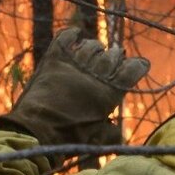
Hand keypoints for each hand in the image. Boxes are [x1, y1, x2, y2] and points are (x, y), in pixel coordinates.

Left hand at [0, 28, 149, 147]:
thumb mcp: (98, 140)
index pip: (132, 69)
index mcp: (109, 93)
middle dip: (115, 56)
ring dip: (95, 47)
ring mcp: (74, 65)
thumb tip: (118, 130)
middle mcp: (94, 75)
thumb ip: (113, 133)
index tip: (137, 65)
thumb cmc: (69, 139)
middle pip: (112, 55)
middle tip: (114, 58)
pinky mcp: (53, 61)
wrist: (36, 132)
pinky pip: (65, 38)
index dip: (137, 66)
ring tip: (95, 51)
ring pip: (91, 46)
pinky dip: (71, 34)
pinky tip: (75, 34)